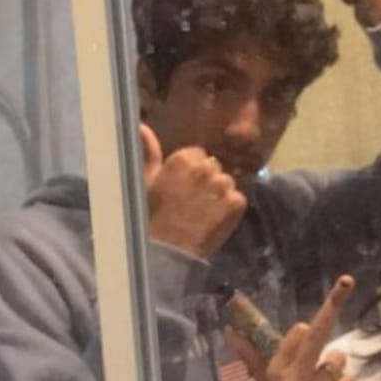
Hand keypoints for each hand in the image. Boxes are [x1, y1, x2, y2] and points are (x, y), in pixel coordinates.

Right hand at [141, 123, 246, 259]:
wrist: (166, 253)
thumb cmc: (150, 218)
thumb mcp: (144, 182)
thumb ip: (148, 152)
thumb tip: (143, 126)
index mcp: (183, 159)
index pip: (197, 155)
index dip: (190, 172)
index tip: (182, 187)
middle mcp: (206, 168)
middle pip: (214, 167)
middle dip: (206, 180)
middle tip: (192, 202)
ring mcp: (223, 186)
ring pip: (227, 183)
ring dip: (219, 194)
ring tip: (203, 212)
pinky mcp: (236, 204)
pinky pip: (237, 199)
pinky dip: (229, 208)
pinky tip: (213, 220)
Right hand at [229, 274, 356, 380]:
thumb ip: (251, 356)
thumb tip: (230, 331)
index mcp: (276, 373)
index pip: (295, 336)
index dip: (302, 331)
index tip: (303, 326)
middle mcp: (294, 380)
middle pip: (316, 334)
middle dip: (332, 305)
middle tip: (346, 281)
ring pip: (337, 357)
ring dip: (333, 368)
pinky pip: (349, 379)